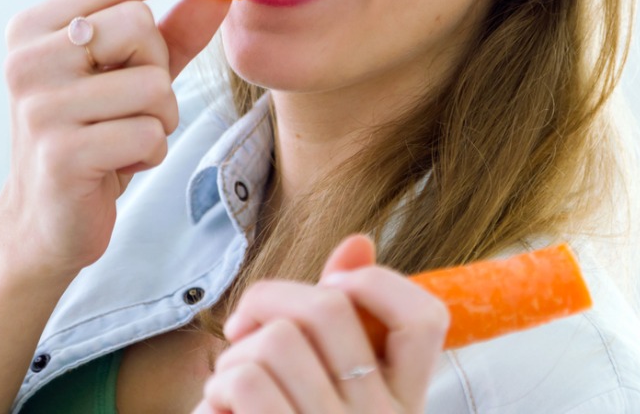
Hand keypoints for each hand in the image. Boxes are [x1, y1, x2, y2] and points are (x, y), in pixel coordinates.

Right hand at [0, 0, 236, 280]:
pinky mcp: (61, 155)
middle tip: (130, 103)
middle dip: (157, 65)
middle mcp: (28, 59)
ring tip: (123, 138)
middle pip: (138, 24)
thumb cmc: (95, 133)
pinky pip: (148, 134)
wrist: (47, 220)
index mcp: (36, 27)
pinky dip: (150, 152)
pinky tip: (117, 165)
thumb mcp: (134, 73)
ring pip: (152, 84)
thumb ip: (176, 29)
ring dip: (159, 117)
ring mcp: (40, 107)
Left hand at [194, 236, 448, 413]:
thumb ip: (349, 323)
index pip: (424, 318)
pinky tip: (219, 413)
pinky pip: (241, 382)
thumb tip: (357, 242)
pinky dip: (215, 389)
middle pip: (325, 309)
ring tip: (230, 386)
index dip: (376, 283)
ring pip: (273, 341)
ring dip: (234, 355)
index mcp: (402, 404)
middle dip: (265, 301)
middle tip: (245, 331)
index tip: (332, 289)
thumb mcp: (336, 394)